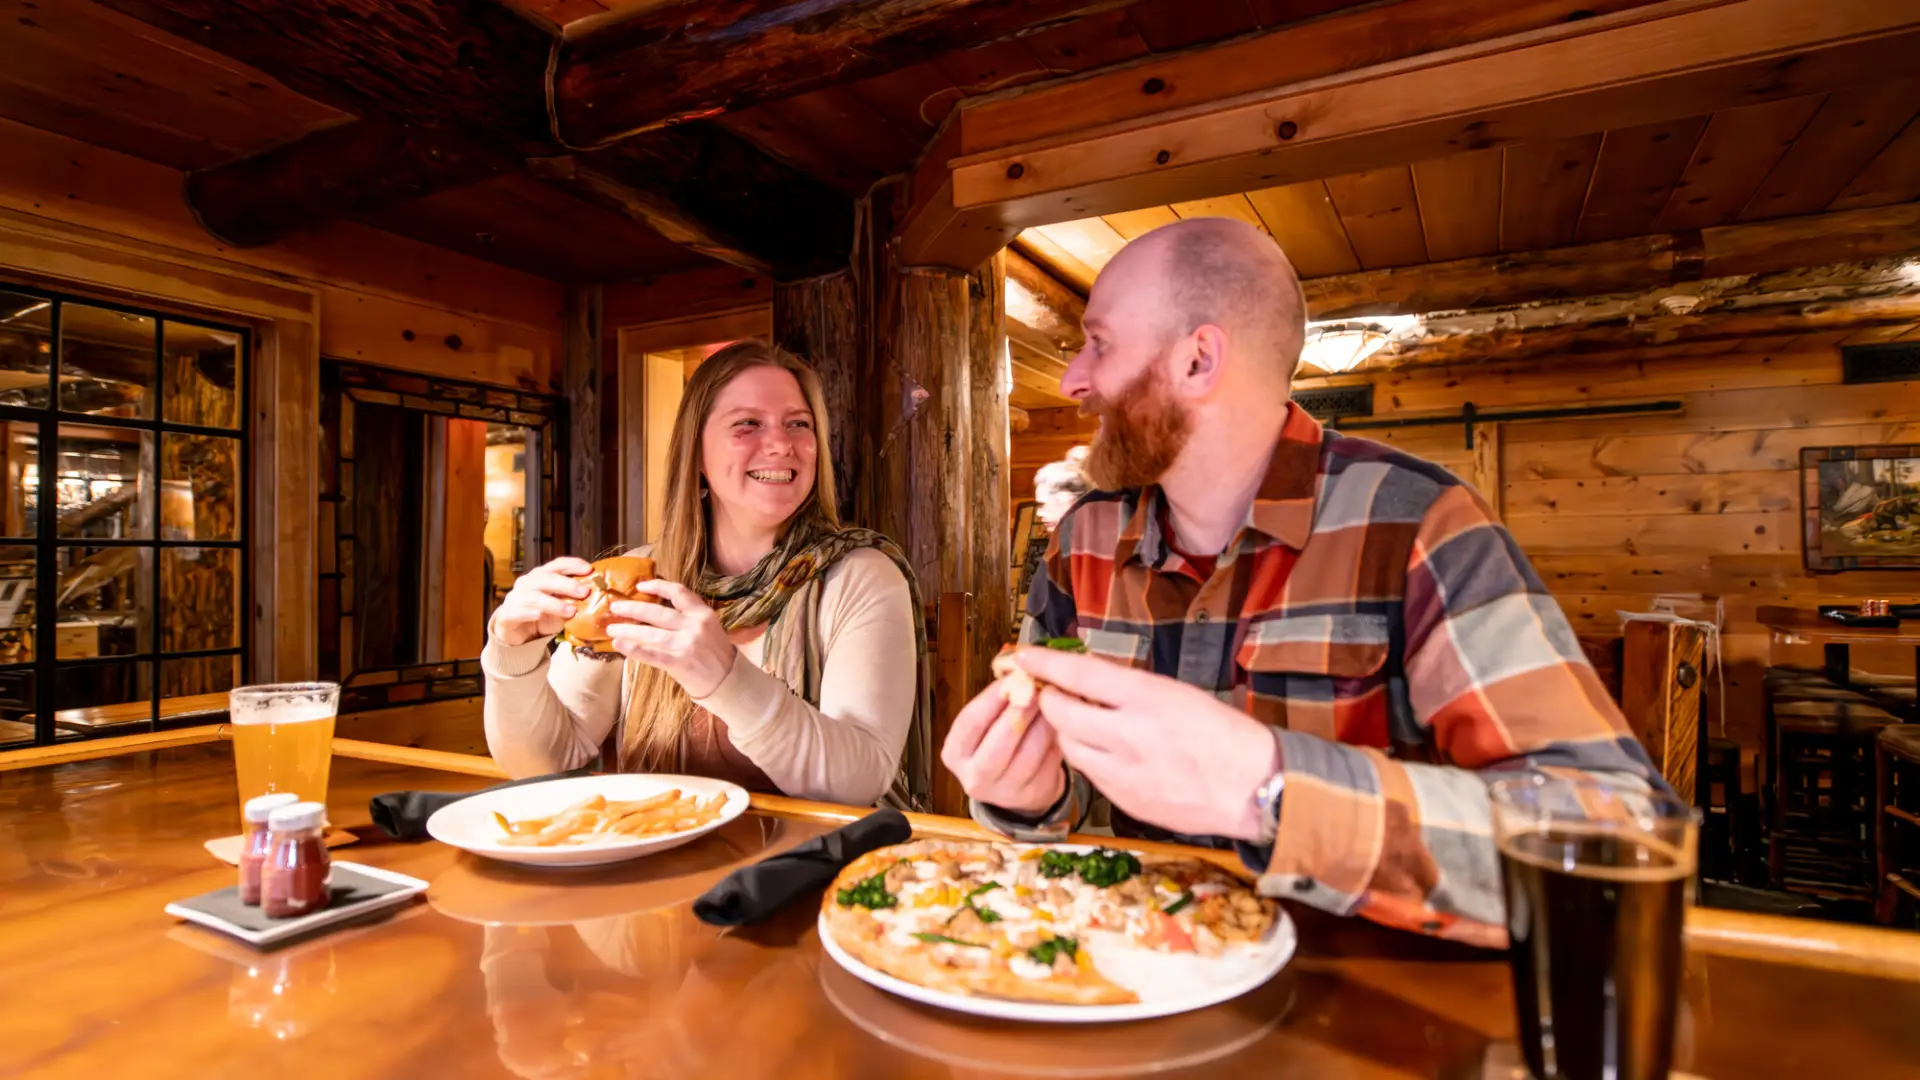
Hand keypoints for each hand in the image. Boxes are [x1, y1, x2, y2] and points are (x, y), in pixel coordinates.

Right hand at [490, 556, 593, 646]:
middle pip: (545, 578)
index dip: (572, 564)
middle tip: (584, 592)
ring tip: (570, 611)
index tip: (589, 569)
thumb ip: (574, 599)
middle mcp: (526, 583)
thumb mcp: (562, 607)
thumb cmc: (544, 617)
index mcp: (541, 576)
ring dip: (553, 603)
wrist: (520, 636)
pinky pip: (515, 611)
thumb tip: (599, 594)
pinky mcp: (505, 615)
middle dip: (566, 584)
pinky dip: (527, 612)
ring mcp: (514, 598)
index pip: (556, 565)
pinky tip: (538, 615)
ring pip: (533, 596)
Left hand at [604, 579, 736, 698]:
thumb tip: (653, 609)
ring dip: (627, 629)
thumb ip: (686, 616)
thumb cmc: (714, 652)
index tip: (639, 586)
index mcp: (703, 613)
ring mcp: (686, 644)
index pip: (678, 593)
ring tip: (611, 628)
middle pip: (658, 613)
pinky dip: (633, 648)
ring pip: (651, 633)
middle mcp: (694, 626)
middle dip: (633, 609)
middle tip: (615, 607)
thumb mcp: (708, 627)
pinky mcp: (679, 662)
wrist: (728, 680)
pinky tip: (619, 644)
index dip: (657, 586)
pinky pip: (651, 654)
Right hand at [941, 680, 1065, 814]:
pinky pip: (1050, 761)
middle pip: (999, 742)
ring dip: (1044, 722)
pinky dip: (1058, 738)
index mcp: (955, 753)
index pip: (971, 722)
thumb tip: (1019, 672)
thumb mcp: (987, 724)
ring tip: (1054, 702)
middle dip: (1021, 710)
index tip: (1011, 677)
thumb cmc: (998, 742)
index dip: (992, 698)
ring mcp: (1005, 791)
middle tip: (1037, 688)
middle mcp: (975, 776)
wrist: (1016, 784)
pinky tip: (1062, 723)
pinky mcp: (1034, 794)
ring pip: (1030, 752)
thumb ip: (997, 702)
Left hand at [1017, 648, 1279, 841]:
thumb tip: (1089, 680)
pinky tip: (1110, 754)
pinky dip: (1090, 759)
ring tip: (1087, 724)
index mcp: (1146, 698)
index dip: (1046, 663)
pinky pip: (1090, 774)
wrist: (1252, 787)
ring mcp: (1123, 772)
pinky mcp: (1123, 800)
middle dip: (1050, 700)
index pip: (1080, 673)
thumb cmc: (1222, 734)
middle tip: (1055, 694)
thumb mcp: (1177, 694)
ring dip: (1069, 731)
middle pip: (1060, 713)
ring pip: (1069, 746)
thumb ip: (1130, 689)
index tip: (1025, 656)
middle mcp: (1128, 734)